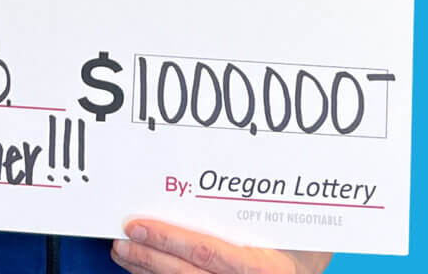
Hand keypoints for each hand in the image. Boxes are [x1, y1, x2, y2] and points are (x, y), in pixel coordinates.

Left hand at [111, 219, 331, 273]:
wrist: (306, 270)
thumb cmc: (299, 240)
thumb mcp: (290, 221)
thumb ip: (258, 201)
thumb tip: (222, 165)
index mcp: (265, 268)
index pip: (207, 253)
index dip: (169, 240)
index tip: (139, 224)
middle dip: (148, 257)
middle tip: (121, 239)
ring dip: (146, 270)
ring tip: (123, 252)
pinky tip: (141, 269)